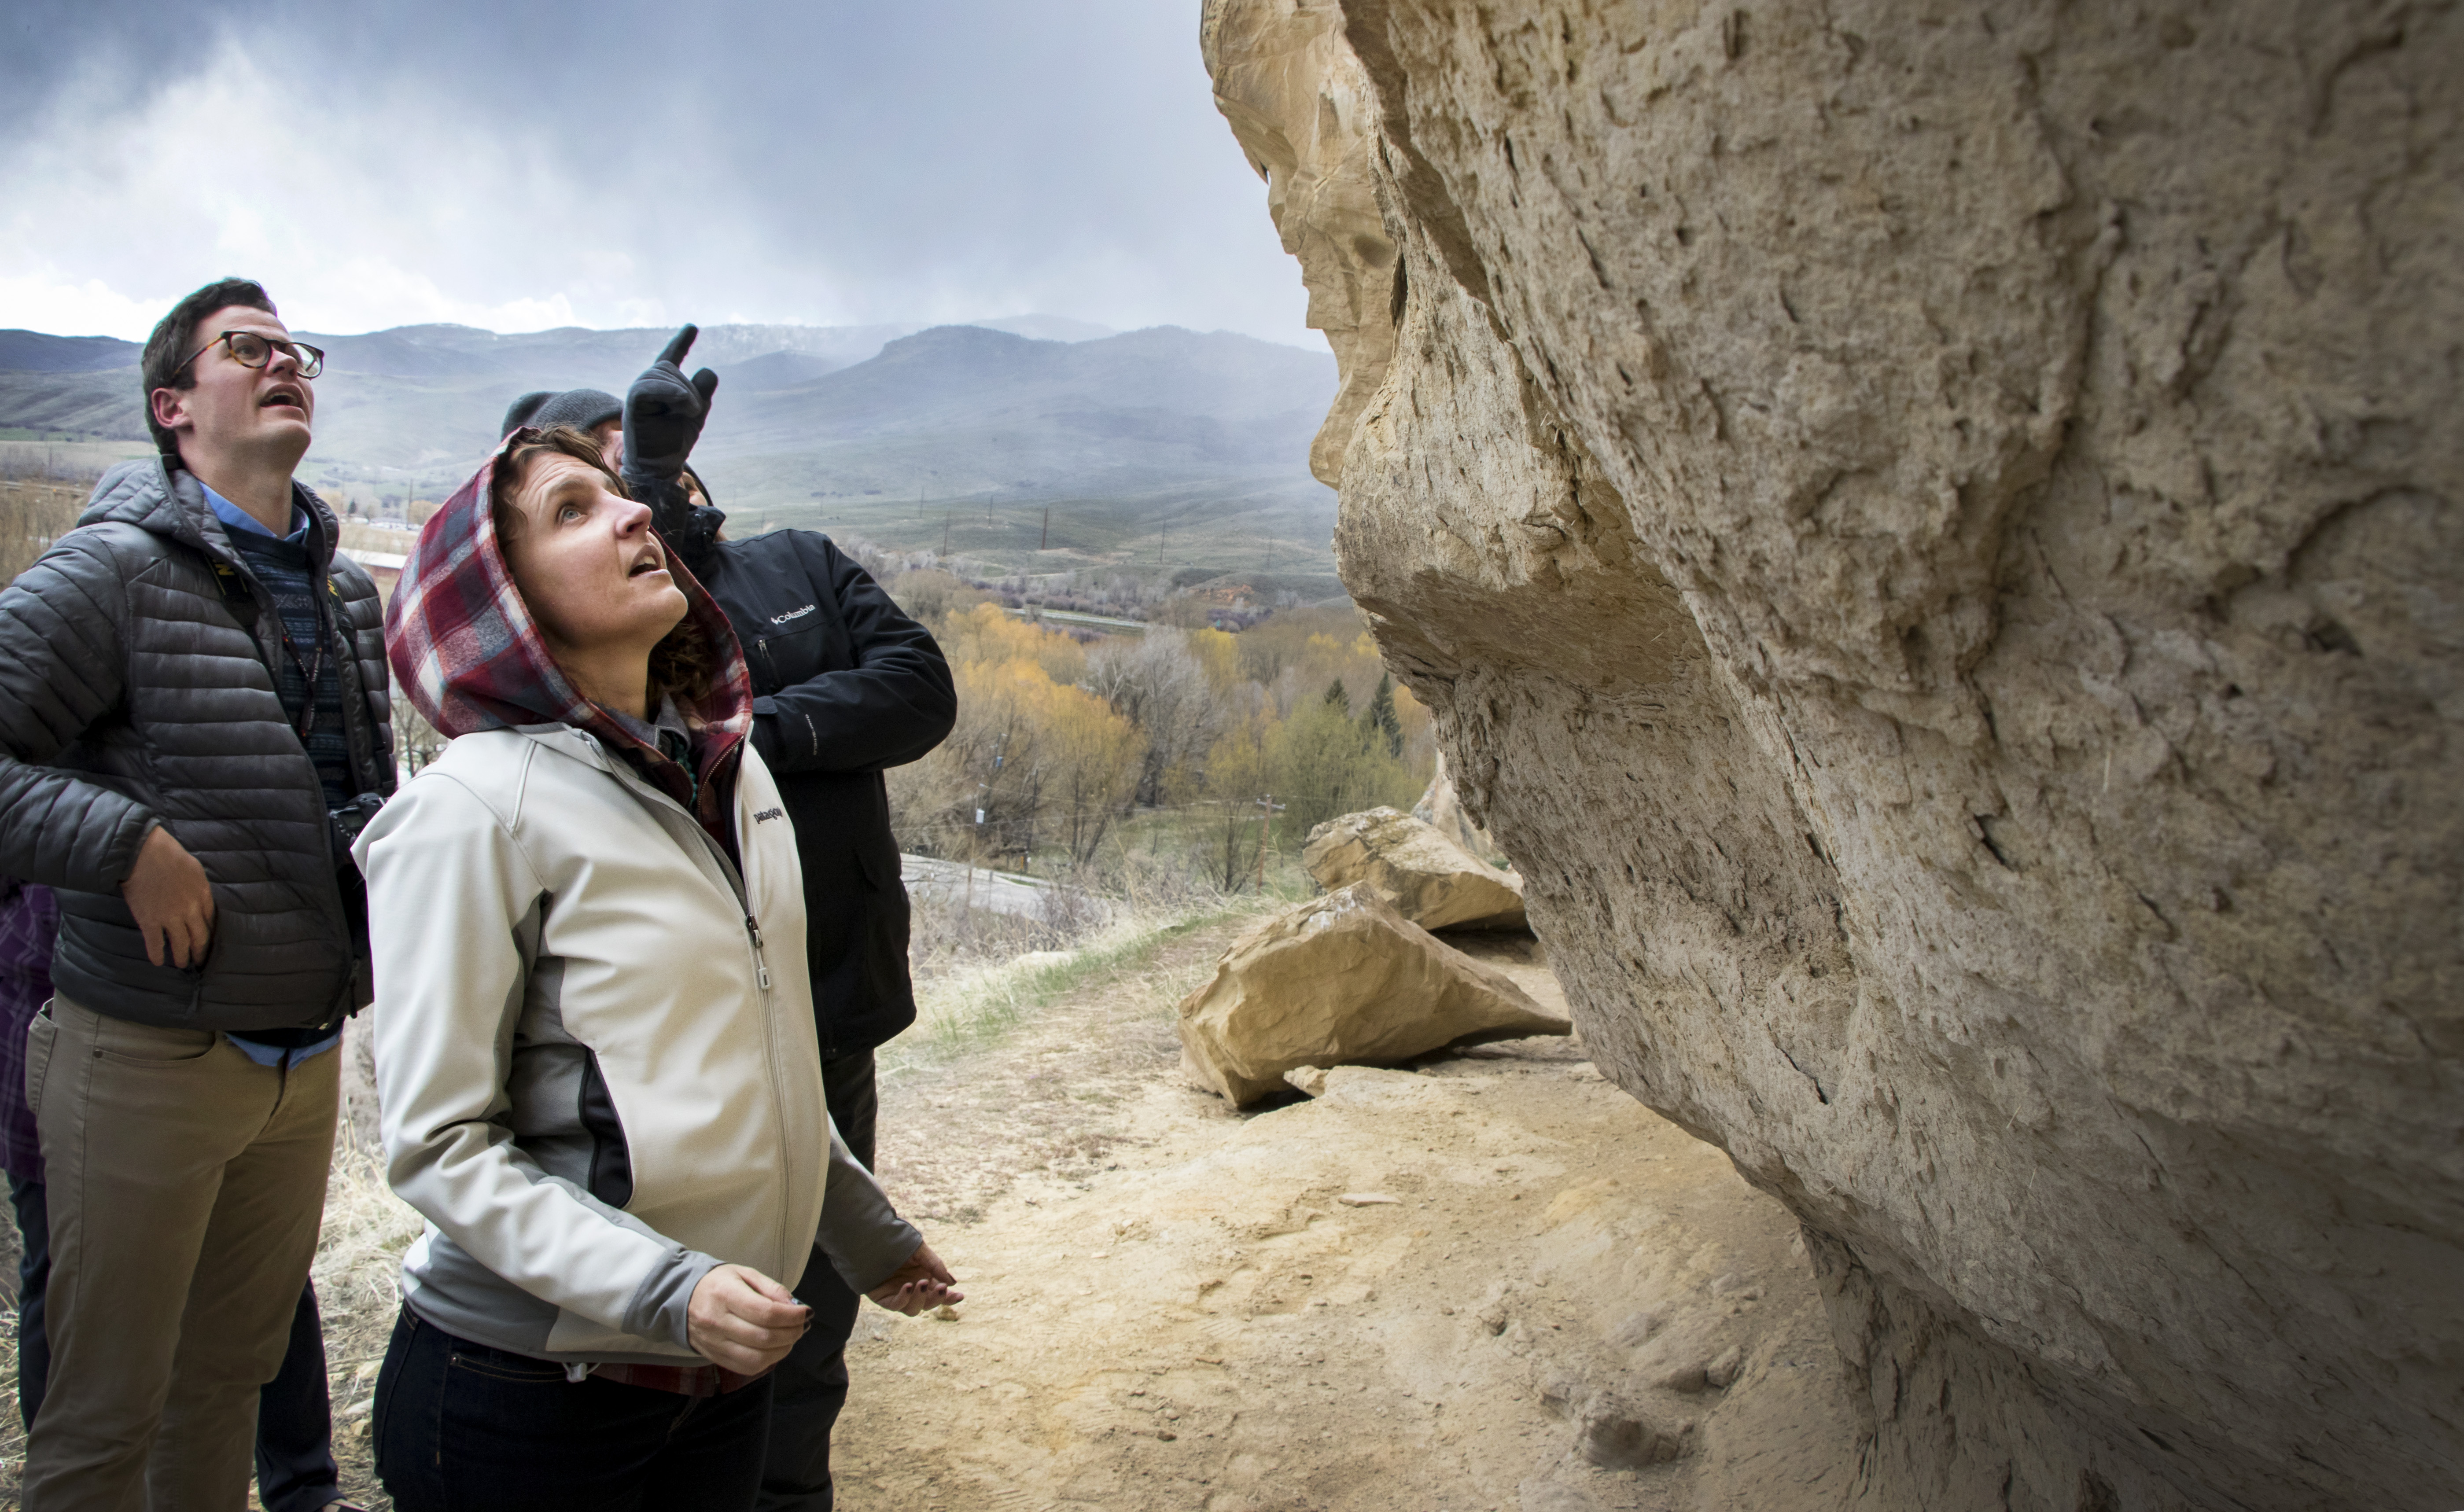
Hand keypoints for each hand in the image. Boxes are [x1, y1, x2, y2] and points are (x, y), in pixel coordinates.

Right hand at [122, 825, 213, 967]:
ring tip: (182, 964)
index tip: (206, 939)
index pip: (210, 920)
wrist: (143, 854)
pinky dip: (157, 955)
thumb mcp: (194, 869)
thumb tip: (199, 895)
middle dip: (200, 951)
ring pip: (181, 945)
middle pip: (200, 937)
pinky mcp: (150, 922)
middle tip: (200, 960)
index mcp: (203, 895)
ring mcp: (171, 918)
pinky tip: (157, 962)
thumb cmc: (168, 855)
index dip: (209, 932)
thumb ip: (198, 886)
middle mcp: (190, 910)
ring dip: (182, 957)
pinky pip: (156, 944)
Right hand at [621, 325, 719, 486]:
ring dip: (683, 392)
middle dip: (689, 386)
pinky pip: (648, 386)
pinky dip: (670, 391)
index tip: (693, 327)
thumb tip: (707, 370)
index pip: (669, 358)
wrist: (659, 468)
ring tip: (689, 412)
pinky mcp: (632, 405)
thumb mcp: (694, 414)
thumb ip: (701, 392)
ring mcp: (637, 394)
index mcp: (660, 387)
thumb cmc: (673, 443)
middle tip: (694, 410)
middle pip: (668, 366)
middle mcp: (646, 386)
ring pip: (661, 374)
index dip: (680, 342)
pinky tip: (684, 402)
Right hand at [687, 1263, 809, 1374]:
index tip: (806, 1312)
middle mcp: (717, 1322)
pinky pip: (746, 1368)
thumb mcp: (744, 1274)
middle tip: (802, 1325)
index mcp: (725, 1295)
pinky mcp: (714, 1357)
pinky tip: (774, 1349)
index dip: (792, 1316)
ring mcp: (714, 1344)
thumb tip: (794, 1306)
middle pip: (764, 1338)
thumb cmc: (719, 1283)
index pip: (766, 1313)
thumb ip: (771, 1288)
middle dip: (791, 1333)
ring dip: (782, 1350)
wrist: (682, 1298)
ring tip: (790, 1337)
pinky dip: (767, 1361)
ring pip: (756, 1359)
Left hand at [867, 1241, 962, 1315]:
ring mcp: (898, 1295)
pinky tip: (908, 1287)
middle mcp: (913, 1290)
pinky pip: (895, 1305)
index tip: (960, 1296)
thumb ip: (935, 1265)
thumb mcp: (920, 1250)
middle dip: (937, 1299)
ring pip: (913, 1309)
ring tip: (921, 1283)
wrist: (872, 1238)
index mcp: (924, 1279)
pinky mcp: (883, 1298)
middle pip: (928, 1304)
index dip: (949, 1298)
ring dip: (920, 1299)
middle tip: (942, 1288)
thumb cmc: (897, 1243)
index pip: (939, 1294)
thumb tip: (952, 1282)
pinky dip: (904, 1298)